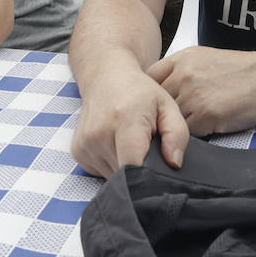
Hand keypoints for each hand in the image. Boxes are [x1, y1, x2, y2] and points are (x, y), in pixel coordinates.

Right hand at [72, 65, 190, 178]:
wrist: (105, 78)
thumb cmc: (140, 93)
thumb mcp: (167, 106)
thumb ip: (177, 134)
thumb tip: (175, 164)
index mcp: (124, 121)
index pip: (132, 165)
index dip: (147, 178)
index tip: (158, 175)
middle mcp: (99, 134)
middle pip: (125, 175)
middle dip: (140, 171)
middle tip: (147, 152)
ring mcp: (85, 144)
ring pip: (112, 177)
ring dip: (125, 168)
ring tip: (131, 145)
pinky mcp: (78, 152)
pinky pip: (100, 172)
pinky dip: (112, 165)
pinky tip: (116, 146)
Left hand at [145, 46, 255, 136]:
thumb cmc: (239, 70)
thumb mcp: (203, 58)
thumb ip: (178, 70)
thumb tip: (157, 90)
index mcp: (181, 59)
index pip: (148, 78)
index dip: (148, 94)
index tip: (150, 104)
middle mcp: (184, 75)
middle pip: (156, 101)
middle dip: (160, 112)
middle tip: (165, 121)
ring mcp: (194, 95)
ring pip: (169, 118)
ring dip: (175, 125)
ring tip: (186, 126)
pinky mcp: (206, 115)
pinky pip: (186, 132)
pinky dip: (190, 134)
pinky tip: (201, 129)